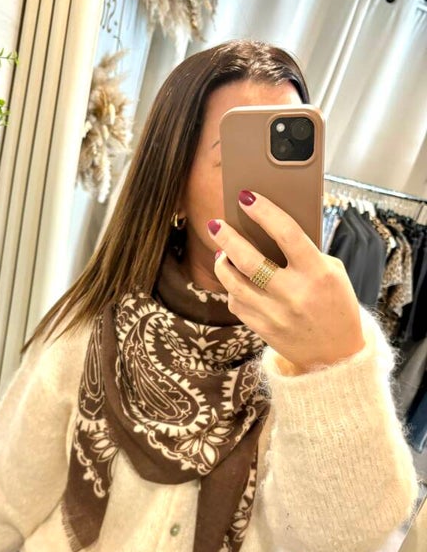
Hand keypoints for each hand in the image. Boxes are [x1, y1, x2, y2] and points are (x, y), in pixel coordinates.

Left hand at [208, 190, 364, 373]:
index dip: (264, 212)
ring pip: (234, 284)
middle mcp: (295, 294)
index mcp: (317, 273)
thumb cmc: (335, 303)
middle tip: (215, 224)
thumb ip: (304, 251)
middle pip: (250, 261)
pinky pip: (236, 304)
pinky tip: (233, 278)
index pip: (286, 233)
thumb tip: (266, 228)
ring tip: (221, 251)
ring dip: (222, 263)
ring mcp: (276, 314)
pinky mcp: (263, 330)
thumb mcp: (332, 272)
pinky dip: (231, 288)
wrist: (336, 354)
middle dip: (228, 238)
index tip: (246, 197)